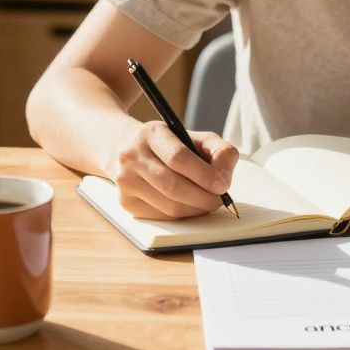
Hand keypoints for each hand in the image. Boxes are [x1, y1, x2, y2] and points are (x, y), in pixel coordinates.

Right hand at [107, 120, 238, 218]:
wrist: (126, 147)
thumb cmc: (170, 144)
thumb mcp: (196, 137)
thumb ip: (220, 151)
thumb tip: (224, 179)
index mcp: (152, 133)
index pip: (178, 158)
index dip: (204, 175)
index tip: (223, 186)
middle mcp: (133, 156)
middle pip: (173, 187)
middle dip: (203, 198)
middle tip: (219, 200)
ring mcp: (126, 180)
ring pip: (169, 206)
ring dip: (195, 209)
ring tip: (207, 202)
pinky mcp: (126, 201)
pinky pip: (161, 216)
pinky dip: (182, 215)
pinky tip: (189, 205)